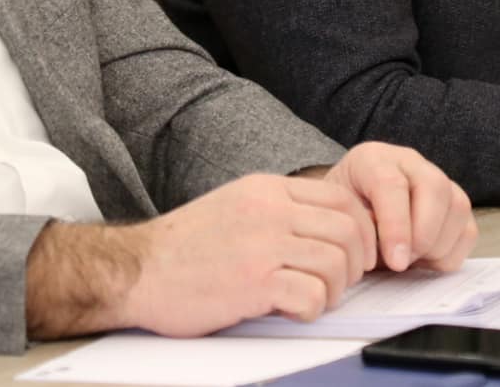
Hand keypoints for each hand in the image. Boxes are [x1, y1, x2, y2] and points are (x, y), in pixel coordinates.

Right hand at [28, 172, 380, 338]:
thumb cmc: (184, 247)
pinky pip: (312, 295)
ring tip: (313, 296)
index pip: (342, 197)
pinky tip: (292, 310)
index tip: (357, 252)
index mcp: (268, 189)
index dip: (362, 228)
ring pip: (337, 261)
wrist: (136, 269)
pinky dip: (312, 308)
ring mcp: (263, 245)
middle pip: (349, 228)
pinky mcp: (254, 283)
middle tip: (341, 281)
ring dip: (335, 287)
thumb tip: (324, 228)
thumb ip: (278, 210)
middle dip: (356, 261)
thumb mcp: (236, 205)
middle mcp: (270, 211)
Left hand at [322, 141, 476, 272]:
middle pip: (435, 188)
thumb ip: (358, 231)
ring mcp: (436, 179)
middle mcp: (409, 163)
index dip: (396, 227)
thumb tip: (392, 253)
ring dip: (437, 246)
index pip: (392, 185)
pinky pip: (468, 229)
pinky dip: (450, 253)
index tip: (395, 262)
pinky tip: (424, 261)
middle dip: (423, 235)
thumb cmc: (342, 219)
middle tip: (403, 263)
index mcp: (372, 159)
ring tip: (410, 261)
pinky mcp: (453, 204)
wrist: (349, 216)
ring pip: (458, 207)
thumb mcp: (337, 220)